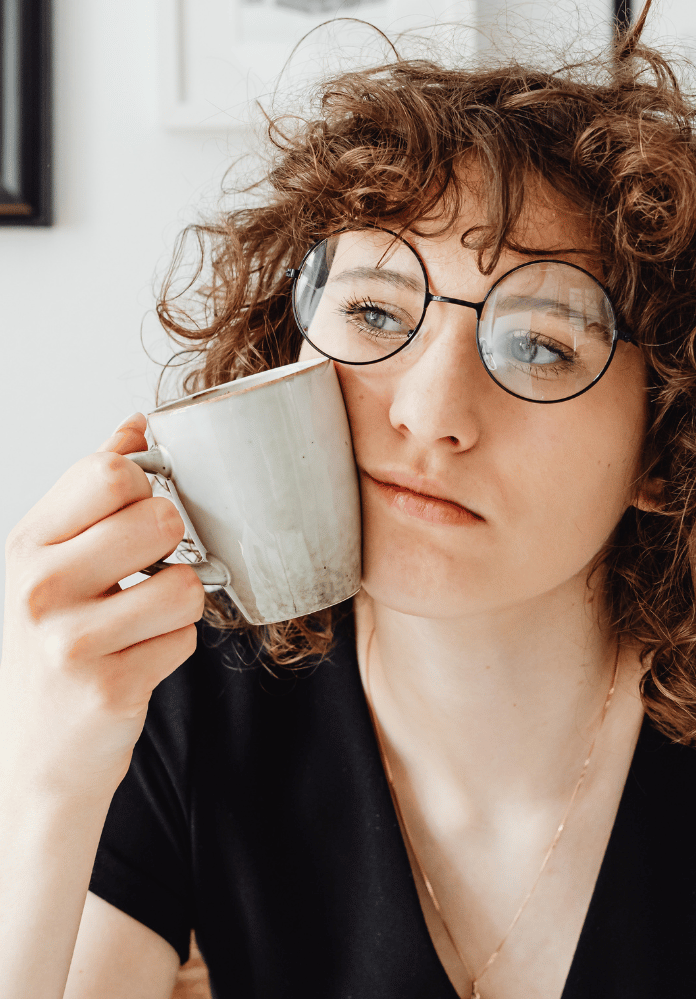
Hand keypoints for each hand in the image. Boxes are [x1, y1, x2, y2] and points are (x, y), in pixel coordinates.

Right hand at [0, 414, 204, 803]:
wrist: (36, 752)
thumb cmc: (57, 639)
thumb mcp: (56, 557)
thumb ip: (94, 488)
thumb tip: (135, 423)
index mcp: (29, 542)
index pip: (111, 472)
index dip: (146, 488)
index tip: (137, 516)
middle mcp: (39, 586)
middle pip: (160, 519)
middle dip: (172, 548)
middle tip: (144, 574)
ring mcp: (72, 641)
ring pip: (186, 583)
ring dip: (179, 605)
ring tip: (142, 622)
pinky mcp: (110, 687)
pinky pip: (187, 639)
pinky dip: (175, 647)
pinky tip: (138, 659)